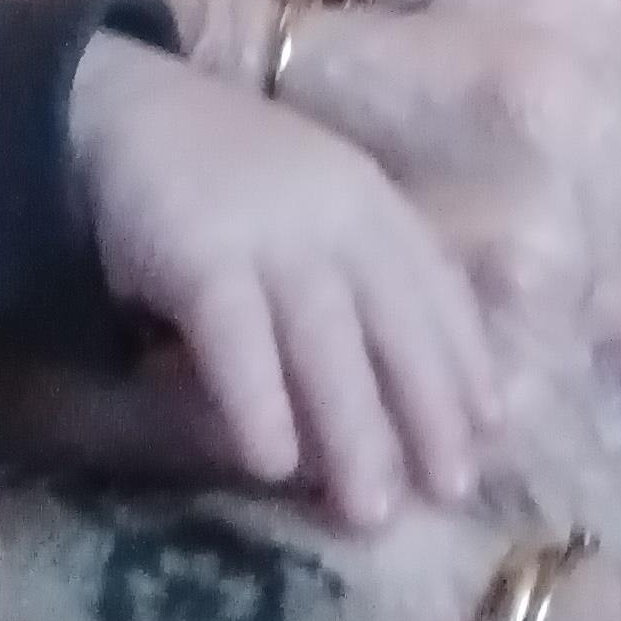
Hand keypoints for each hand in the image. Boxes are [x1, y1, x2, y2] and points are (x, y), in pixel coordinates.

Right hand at [67, 29, 495, 528]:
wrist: (126, 109)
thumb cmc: (232, 176)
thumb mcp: (315, 211)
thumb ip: (359, 279)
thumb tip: (408, 389)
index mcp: (371, 203)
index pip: (435, 288)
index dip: (466, 359)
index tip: (494, 433)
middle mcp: (334, 213)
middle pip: (392, 319)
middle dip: (427, 407)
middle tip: (452, 493)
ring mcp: (267, 229)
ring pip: (324, 336)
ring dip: (353, 426)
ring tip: (373, 511)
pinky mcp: (197, 251)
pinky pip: (234, 334)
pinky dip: (257, 397)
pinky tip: (273, 464)